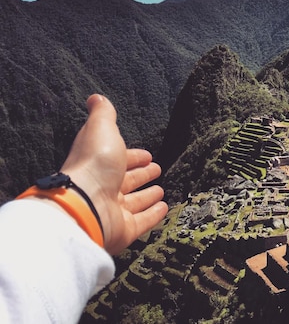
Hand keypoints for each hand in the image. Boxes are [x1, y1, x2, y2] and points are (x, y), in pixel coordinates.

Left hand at [60, 94, 167, 254]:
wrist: (85, 204)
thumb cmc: (94, 164)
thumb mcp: (101, 129)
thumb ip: (103, 114)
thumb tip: (95, 97)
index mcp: (100, 164)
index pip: (120, 159)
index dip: (134, 156)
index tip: (147, 155)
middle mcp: (105, 188)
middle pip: (127, 180)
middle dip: (142, 174)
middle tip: (156, 168)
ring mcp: (114, 211)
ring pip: (135, 201)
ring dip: (148, 195)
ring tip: (162, 189)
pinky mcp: (124, 230)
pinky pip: (142, 221)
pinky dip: (154, 214)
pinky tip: (165, 207)